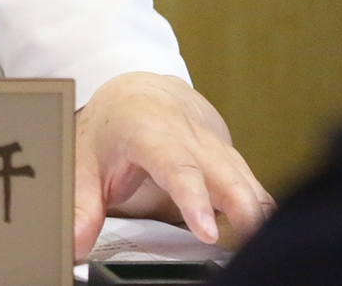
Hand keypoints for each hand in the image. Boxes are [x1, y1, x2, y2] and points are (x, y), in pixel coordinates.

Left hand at [73, 72, 273, 260]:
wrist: (141, 92)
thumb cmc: (112, 126)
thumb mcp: (85, 160)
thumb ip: (81, 206)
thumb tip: (73, 244)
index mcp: (152, 133)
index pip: (177, 167)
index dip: (194, 199)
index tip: (208, 232)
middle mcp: (191, 137)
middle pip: (226, 176)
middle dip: (244, 212)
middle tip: (253, 249)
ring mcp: (216, 148)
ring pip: (247, 181)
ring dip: (260, 214)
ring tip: (267, 249)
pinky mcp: (231, 160)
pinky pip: (254, 186)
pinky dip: (263, 211)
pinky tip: (268, 237)